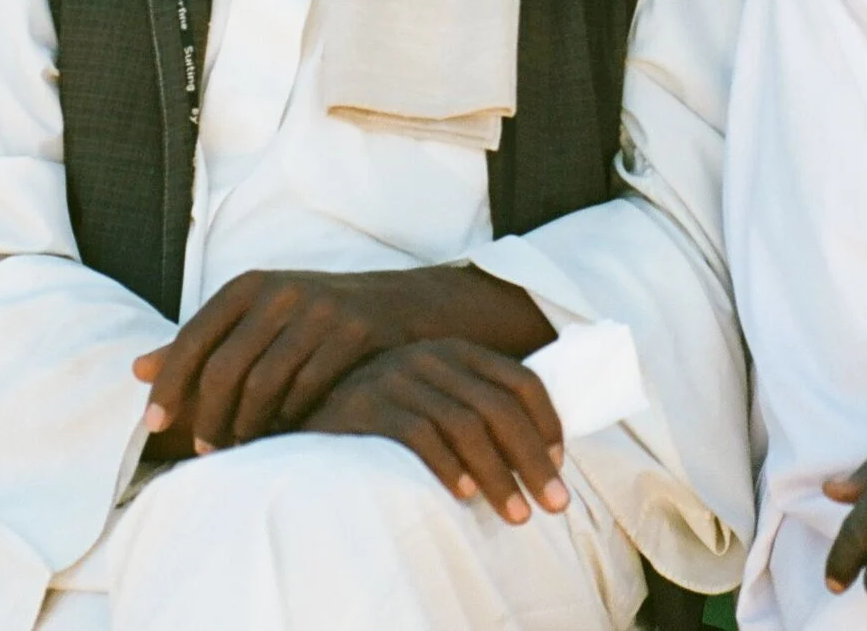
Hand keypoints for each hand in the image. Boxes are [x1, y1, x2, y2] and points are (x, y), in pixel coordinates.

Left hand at [132, 266, 552, 455]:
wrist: (402, 306)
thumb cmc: (314, 319)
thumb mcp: (257, 318)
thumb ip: (201, 342)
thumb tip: (137, 370)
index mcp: (249, 286)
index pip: (193, 339)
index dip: (170, 385)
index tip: (155, 424)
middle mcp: (281, 291)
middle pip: (225, 368)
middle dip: (206, 417)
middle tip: (201, 451)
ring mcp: (320, 311)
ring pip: (264, 384)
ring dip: (244, 426)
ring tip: (235, 450)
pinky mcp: (354, 332)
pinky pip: (308, 390)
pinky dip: (287, 420)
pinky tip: (280, 436)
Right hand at [303, 337, 570, 523]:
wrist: (306, 411)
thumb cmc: (386, 416)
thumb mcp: (437, 397)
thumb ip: (478, 407)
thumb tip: (543, 455)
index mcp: (458, 351)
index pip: (521, 380)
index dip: (548, 423)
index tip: (560, 465)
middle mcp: (432, 357)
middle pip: (500, 408)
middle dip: (533, 461)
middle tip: (556, 504)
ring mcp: (397, 377)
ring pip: (466, 425)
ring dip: (498, 476)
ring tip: (517, 515)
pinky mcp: (366, 404)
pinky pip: (418, 435)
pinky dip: (447, 466)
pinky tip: (464, 495)